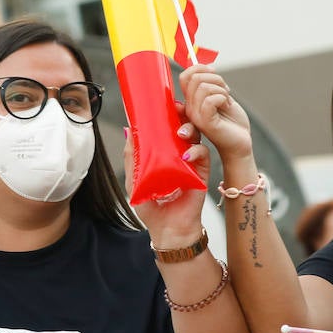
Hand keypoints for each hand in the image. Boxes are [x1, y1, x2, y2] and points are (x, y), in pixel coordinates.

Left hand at [126, 110, 209, 248]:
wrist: (168, 230)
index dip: (167, 114)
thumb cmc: (152, 207)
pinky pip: (203, 153)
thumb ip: (132, 158)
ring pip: (196, 136)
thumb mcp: (135, 179)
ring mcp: (192, 162)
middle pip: (183, 126)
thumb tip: (128, 132)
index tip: (162, 103)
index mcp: (164, 153)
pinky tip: (187, 154)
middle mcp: (179, 154)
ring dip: (189, 129)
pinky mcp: (202, 172)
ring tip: (180, 131)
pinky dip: (196, 151)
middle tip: (176, 107)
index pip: (167, 128)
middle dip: (181, 114)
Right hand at [179, 65, 253, 161]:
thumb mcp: (221, 95)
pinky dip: (223, 98)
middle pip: (195, 78)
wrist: (241, 141)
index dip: (201, 68)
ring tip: (227, 102)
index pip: (185, 76)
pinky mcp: (205, 123)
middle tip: (226, 92)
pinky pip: (210, 100)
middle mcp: (190, 108)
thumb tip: (209, 66)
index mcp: (191, 101)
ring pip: (204, 87)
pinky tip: (227, 106)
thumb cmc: (232, 120)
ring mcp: (196, 116)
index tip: (215, 74)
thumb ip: (212, 82)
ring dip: (222, 90)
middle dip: (216, 79)